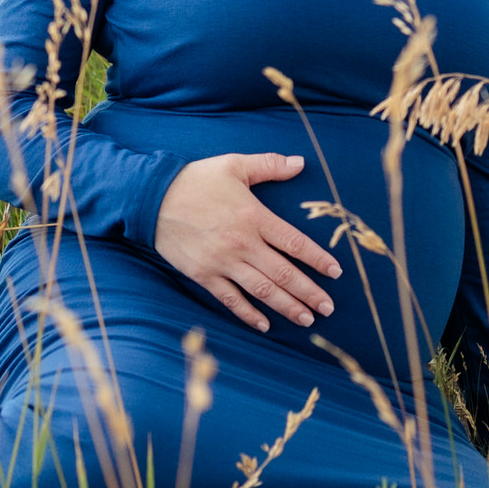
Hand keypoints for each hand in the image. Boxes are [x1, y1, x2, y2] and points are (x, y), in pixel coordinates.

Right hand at [154, 153, 342, 332]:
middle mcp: (242, 243)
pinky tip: (265, 325)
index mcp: (254, 216)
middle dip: (309, 292)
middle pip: (284, 273)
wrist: (152, 198)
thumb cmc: (195, 180)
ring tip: (307, 318)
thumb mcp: (234, 165)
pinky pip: (231, 299)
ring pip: (262, 290)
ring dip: (287, 306)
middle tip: (328, 307)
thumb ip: (269, 165)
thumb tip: (300, 162)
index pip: (294, 243)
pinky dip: (249, 314)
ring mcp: (222, 262)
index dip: (318, 259)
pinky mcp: (204, 275)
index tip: (336, 272)